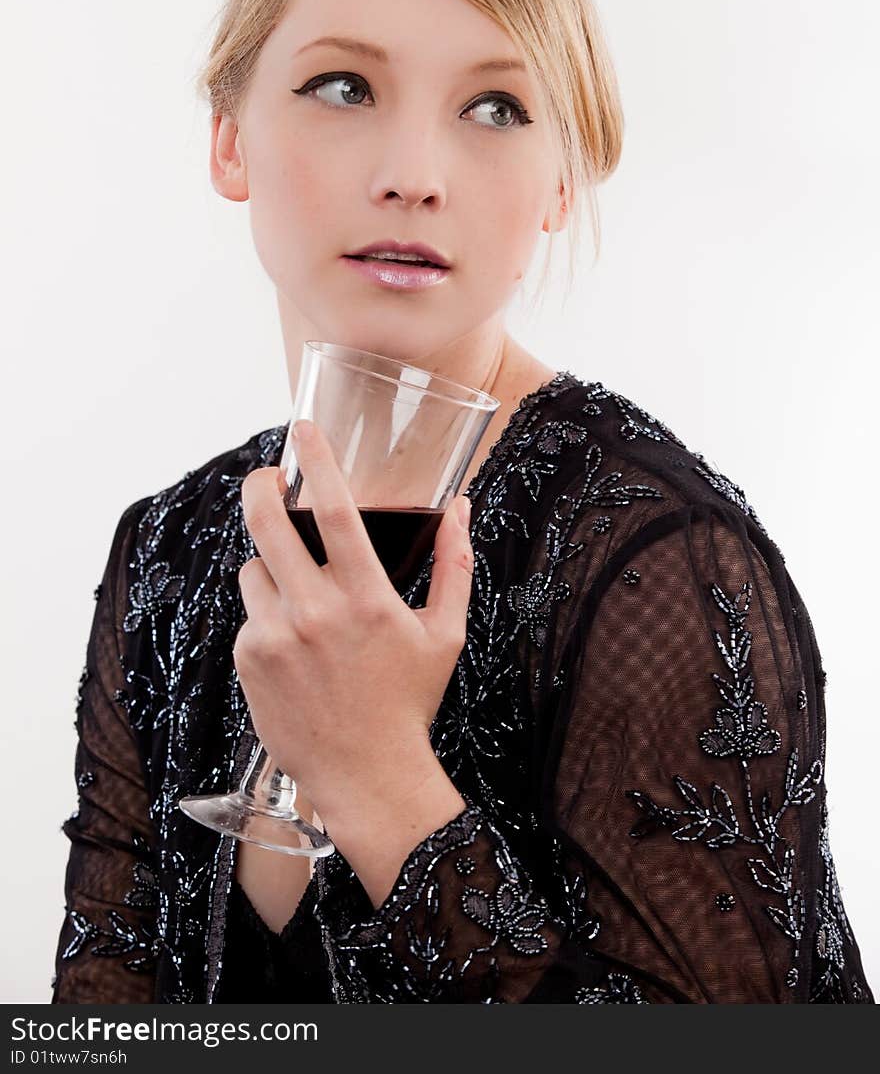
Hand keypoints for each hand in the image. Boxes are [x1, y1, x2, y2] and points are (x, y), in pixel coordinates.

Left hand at [234, 418, 473, 834]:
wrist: (366, 776)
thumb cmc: (409, 702)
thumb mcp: (445, 633)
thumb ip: (453, 564)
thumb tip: (461, 508)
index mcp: (366, 598)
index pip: (336, 511)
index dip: (319, 461)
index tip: (304, 428)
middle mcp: (315, 612)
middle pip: (268, 523)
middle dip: (261, 487)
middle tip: (268, 477)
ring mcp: (275, 637)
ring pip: (254, 568)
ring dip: (271, 566)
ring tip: (300, 595)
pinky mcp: (249, 660)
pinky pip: (249, 613)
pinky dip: (267, 614)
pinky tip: (294, 644)